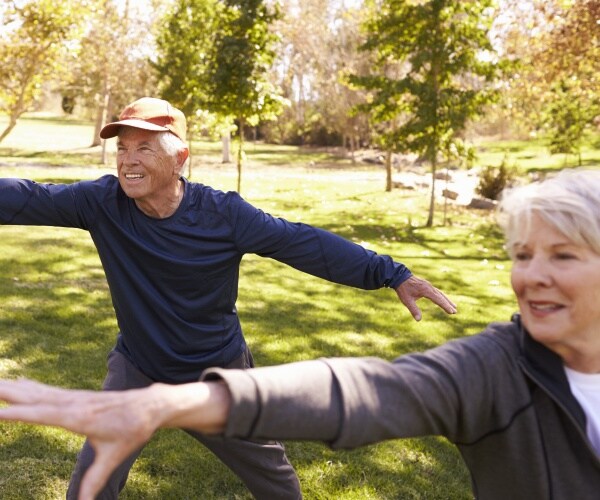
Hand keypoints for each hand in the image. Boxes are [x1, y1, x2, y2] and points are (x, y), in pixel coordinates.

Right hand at [0, 379, 161, 498]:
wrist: (150, 405)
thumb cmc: (133, 430)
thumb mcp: (114, 456)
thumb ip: (95, 480)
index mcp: (79, 418)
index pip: (43, 415)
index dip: (20, 413)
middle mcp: (74, 404)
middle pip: (35, 398)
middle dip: (8, 393)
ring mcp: (75, 398)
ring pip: (38, 391)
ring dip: (14, 386)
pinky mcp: (76, 397)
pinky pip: (48, 391)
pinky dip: (29, 386)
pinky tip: (17, 382)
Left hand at [395, 275, 456, 320]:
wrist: (400, 277)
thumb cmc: (403, 289)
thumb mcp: (407, 300)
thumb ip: (413, 310)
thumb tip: (419, 320)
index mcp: (426, 290)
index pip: (438, 299)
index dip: (445, 306)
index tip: (452, 312)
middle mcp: (429, 287)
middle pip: (441, 296)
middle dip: (448, 304)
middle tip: (455, 311)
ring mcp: (429, 285)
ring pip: (440, 293)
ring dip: (447, 300)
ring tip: (454, 306)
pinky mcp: (427, 285)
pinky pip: (437, 292)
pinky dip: (442, 296)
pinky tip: (443, 299)